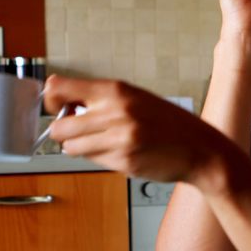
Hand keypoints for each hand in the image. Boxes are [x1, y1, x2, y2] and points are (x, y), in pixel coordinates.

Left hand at [44, 75, 227, 185]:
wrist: (199, 148)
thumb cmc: (167, 122)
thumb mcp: (135, 97)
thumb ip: (101, 98)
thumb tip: (63, 104)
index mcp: (115, 90)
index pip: (59, 88)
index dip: (51, 101)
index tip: (58, 107)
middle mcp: (114, 113)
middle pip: (59, 126)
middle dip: (62, 131)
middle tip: (77, 131)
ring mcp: (118, 139)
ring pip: (71, 148)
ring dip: (79, 147)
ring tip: (99, 142)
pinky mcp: (123, 162)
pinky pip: (93, 161)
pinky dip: (100, 158)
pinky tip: (120, 152)